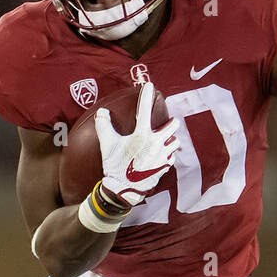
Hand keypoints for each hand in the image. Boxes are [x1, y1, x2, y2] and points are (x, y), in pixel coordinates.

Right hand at [96, 83, 180, 205]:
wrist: (123, 190)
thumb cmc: (115, 166)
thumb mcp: (107, 145)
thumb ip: (104, 126)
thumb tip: (101, 112)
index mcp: (141, 135)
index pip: (143, 109)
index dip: (146, 95)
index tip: (150, 85)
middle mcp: (156, 143)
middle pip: (173, 125)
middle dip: (170, 123)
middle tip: (167, 123)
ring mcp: (162, 155)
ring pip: (175, 141)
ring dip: (170, 139)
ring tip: (163, 141)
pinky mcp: (165, 166)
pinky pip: (172, 156)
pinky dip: (168, 154)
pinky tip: (161, 156)